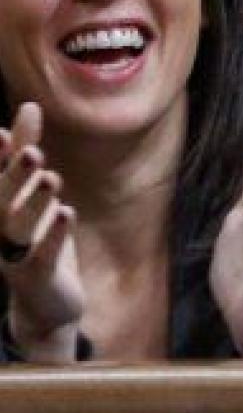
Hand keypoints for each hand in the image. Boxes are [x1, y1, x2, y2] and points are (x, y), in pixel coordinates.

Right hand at [0, 103, 82, 362]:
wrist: (46, 305)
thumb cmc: (38, 240)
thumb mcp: (34, 195)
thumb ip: (26, 154)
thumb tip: (29, 107)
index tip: (3, 134)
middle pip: (2, 201)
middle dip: (14, 176)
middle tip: (32, 151)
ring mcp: (14, 255)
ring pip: (19, 228)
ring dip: (34, 202)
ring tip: (51, 177)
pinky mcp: (36, 277)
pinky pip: (43, 255)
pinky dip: (54, 235)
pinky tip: (67, 213)